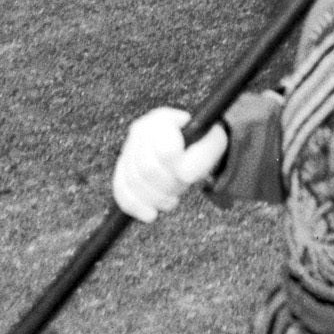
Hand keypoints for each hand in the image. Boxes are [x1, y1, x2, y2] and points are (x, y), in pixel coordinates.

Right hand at [112, 104, 225, 222]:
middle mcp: (140, 130)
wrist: (190, 146)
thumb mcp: (212, 144)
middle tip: (182, 186)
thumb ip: (202, 156)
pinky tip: (151, 214)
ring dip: (157, 198)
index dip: (177, 168)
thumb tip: (183, 174)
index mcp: (163, 119)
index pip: (164, 149)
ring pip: (134, 182)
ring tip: (172, 197)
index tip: (188, 175)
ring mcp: (128, 150)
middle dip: (168, 185)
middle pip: (148, 169)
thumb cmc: (201, 143)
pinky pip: (121, 191)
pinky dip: (136, 206)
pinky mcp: (122, 170)